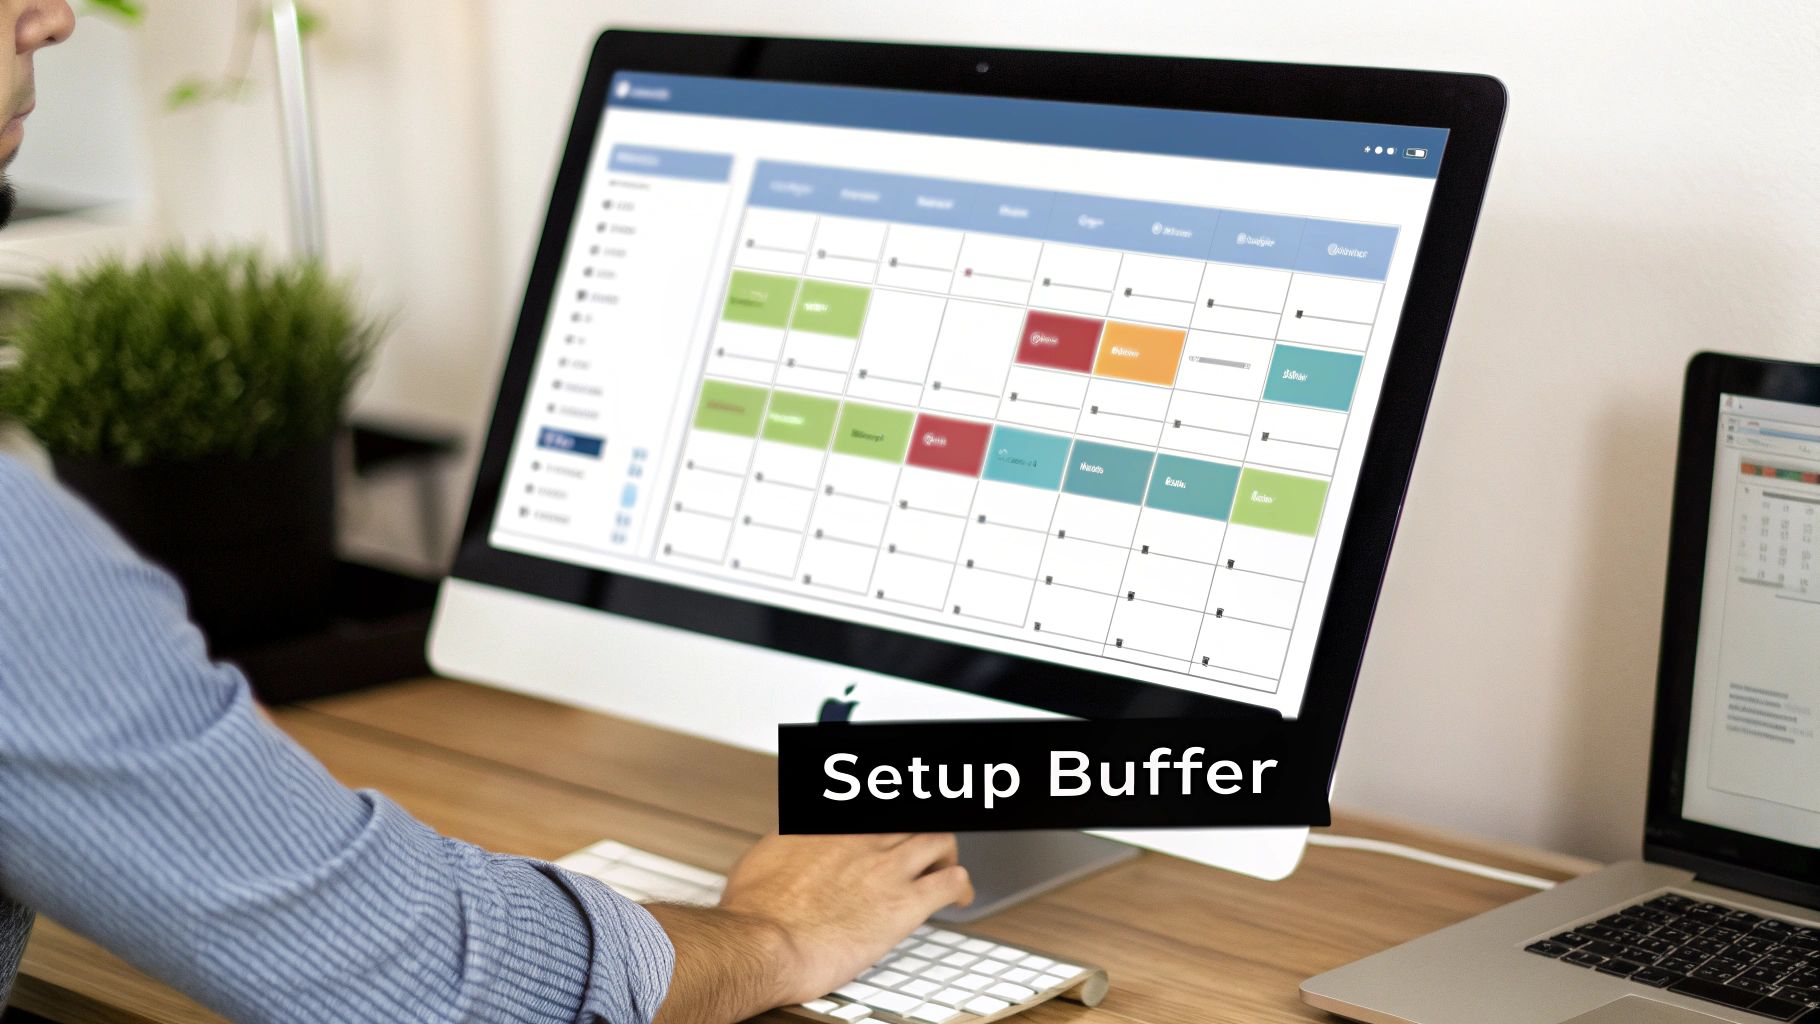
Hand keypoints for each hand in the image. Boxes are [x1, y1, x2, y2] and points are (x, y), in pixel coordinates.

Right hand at [722, 832, 974, 1002]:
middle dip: (922, 827)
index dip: (889, 811)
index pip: (873, 798)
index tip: (891, 820)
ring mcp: (887, 867)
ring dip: (946, 853)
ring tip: (945, 866)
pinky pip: (951, 882)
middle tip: (923, 842)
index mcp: (831, 822)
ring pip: (940, 839)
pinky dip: (961, 887)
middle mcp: (864, 836)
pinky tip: (959, 897)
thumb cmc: (756, 910)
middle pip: (913, 814)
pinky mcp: (905, 904)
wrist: (764, 943)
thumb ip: (789, 840)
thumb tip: (791, 837)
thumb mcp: (764, 854)